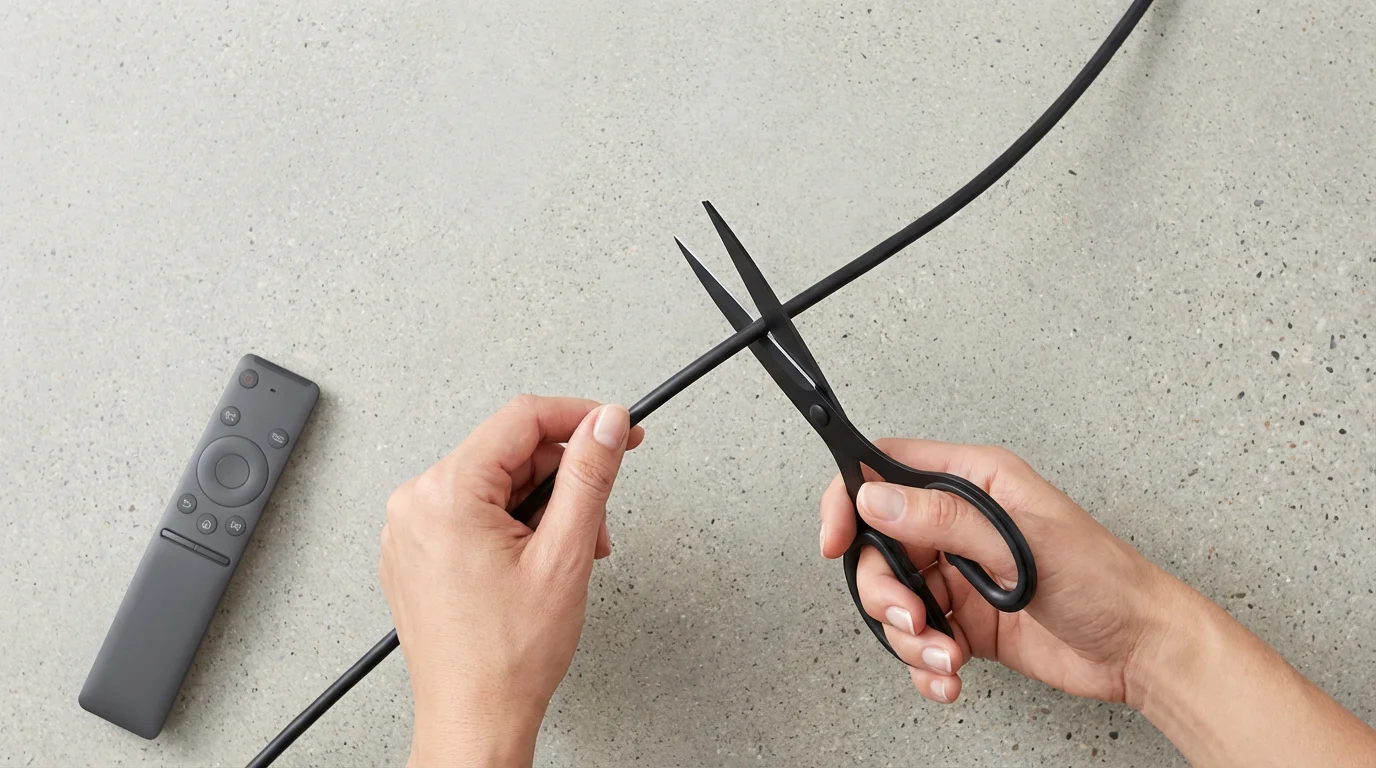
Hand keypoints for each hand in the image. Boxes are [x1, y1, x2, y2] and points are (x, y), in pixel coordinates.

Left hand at [380, 396, 643, 766]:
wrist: (474, 720)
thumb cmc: (507, 659)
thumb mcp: (564, 555)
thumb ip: (589, 476)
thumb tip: (606, 424)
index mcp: (445, 495)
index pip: (522, 418)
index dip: (580, 418)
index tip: (617, 429)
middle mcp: (417, 504)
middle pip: (510, 453)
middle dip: (565, 481)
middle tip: (597, 523)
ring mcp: (412, 529)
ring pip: (497, 484)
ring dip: (545, 509)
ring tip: (567, 555)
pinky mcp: (418, 552)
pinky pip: (474, 512)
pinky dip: (515, 527)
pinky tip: (537, 563)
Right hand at [819, 439, 1375, 765]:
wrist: (1142, 651)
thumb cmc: (1104, 581)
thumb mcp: (1021, 544)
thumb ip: (944, 519)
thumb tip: (876, 498)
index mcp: (974, 482)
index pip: (884, 470)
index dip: (849, 499)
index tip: (835, 538)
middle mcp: (959, 524)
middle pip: (878, 546)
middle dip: (884, 592)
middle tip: (912, 620)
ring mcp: (958, 574)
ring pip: (894, 599)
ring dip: (909, 638)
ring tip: (945, 659)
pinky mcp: (963, 621)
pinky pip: (918, 639)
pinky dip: (925, 665)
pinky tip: (949, 679)